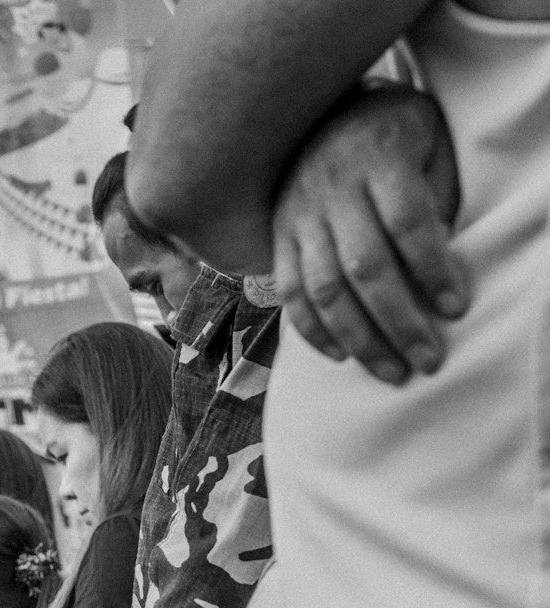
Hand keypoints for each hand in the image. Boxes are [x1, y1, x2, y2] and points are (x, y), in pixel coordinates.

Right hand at [273, 83, 465, 384]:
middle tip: (427, 361)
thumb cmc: (393, 137)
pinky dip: (314, 332)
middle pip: (366, 266)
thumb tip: (438, 270)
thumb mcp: (428, 144)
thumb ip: (435, 198)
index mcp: (379, 154)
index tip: (455, 310)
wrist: (322, 110)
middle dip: (399, 322)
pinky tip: (343, 356)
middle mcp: (332, 184)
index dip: (432, 270)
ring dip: (360, 339)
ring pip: (325, 289)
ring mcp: (299, 212)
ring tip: (392, 371)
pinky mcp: (278, 236)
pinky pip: (291, 293)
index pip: (407, 222)